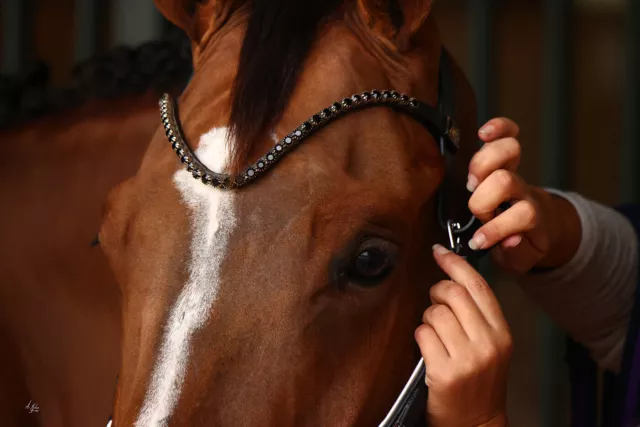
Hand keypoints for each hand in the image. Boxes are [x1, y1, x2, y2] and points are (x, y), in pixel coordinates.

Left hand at [416, 245, 510, 426]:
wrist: (476, 424)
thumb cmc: (480, 382)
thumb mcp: (491, 346)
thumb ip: (477, 315)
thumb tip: (451, 278)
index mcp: (501, 332)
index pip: (477, 286)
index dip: (455, 263)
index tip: (439, 251)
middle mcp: (488, 342)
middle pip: (453, 293)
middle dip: (436, 291)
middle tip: (433, 301)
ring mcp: (467, 358)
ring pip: (434, 312)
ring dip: (427, 319)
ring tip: (435, 335)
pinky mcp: (445, 372)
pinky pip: (422, 334)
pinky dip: (420, 338)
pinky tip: (429, 351)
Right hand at [466, 118, 579, 272]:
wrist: (543, 224)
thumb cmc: (526, 242)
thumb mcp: (522, 259)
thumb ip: (515, 253)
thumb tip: (509, 240)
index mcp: (531, 217)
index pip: (522, 214)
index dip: (497, 229)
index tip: (479, 242)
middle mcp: (522, 190)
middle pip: (504, 180)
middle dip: (483, 197)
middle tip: (477, 210)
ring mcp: (514, 171)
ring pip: (503, 153)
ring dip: (481, 166)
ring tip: (473, 182)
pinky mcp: (506, 159)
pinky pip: (507, 133)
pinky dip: (497, 128)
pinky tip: (484, 133)